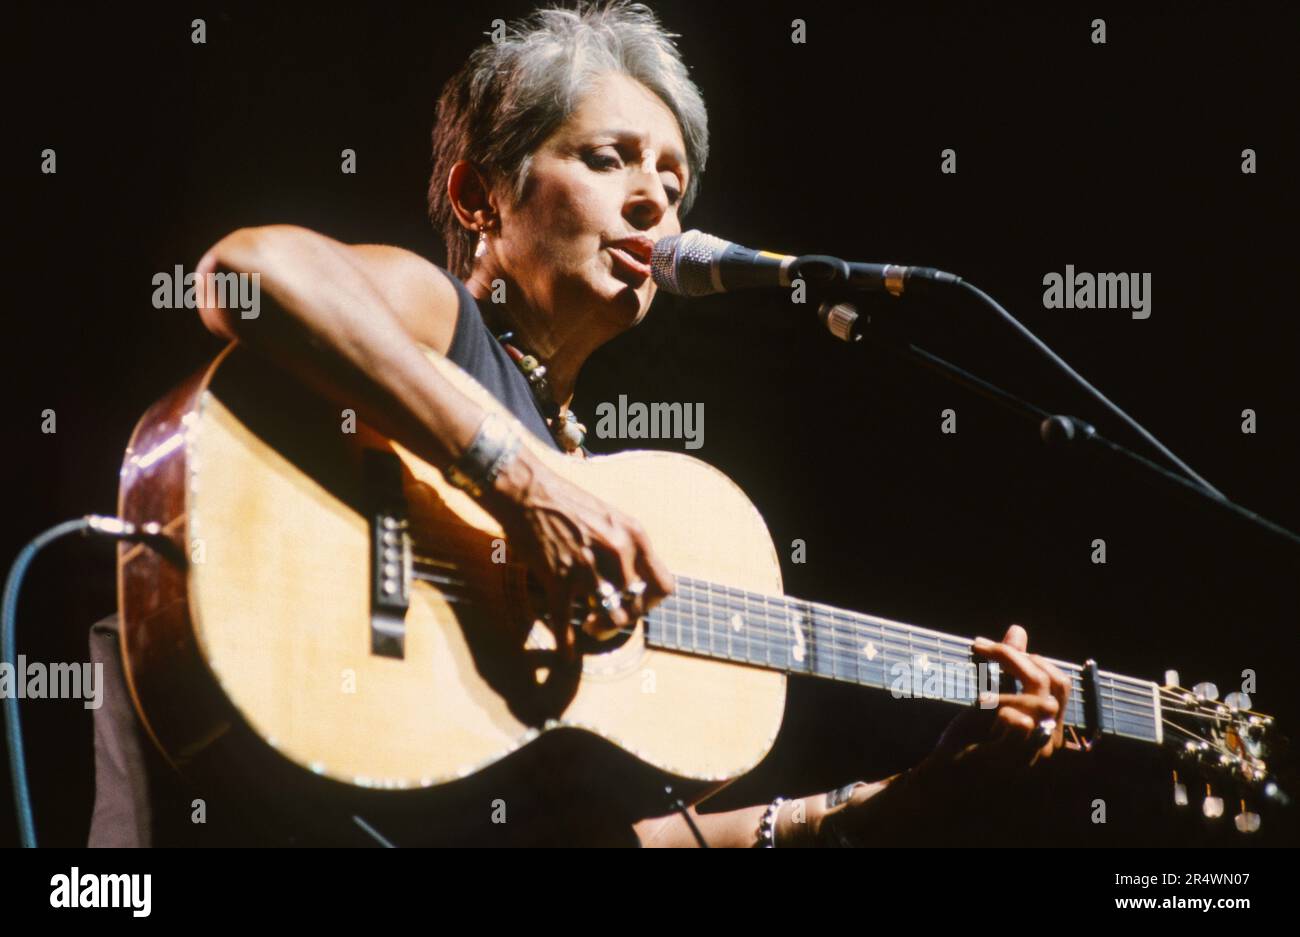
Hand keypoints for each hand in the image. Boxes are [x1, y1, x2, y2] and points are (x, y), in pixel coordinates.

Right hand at [480, 446, 673, 659]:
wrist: (528, 492)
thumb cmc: (568, 503)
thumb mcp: (612, 518)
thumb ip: (628, 547)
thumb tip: (636, 579)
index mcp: (635, 536)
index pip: (664, 586)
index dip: (653, 602)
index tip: (639, 604)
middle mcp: (617, 553)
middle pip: (636, 607)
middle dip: (624, 617)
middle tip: (610, 617)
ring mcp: (588, 567)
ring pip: (611, 620)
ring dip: (601, 630)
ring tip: (591, 628)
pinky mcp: (558, 579)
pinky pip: (566, 623)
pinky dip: (566, 645)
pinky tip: (567, 654)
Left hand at [812, 625, 1072, 846]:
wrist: (945, 781)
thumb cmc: (971, 742)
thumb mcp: (990, 698)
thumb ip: (1008, 667)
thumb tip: (1018, 628)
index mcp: (1047, 726)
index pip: (1059, 681)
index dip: (1029, 657)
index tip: (991, 647)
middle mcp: (1047, 741)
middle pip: (1052, 685)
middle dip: (1016, 658)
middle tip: (978, 646)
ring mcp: (1029, 754)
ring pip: (1038, 702)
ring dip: (1002, 682)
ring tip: (971, 685)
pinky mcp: (1005, 762)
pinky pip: (1018, 725)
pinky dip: (1001, 706)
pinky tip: (978, 703)